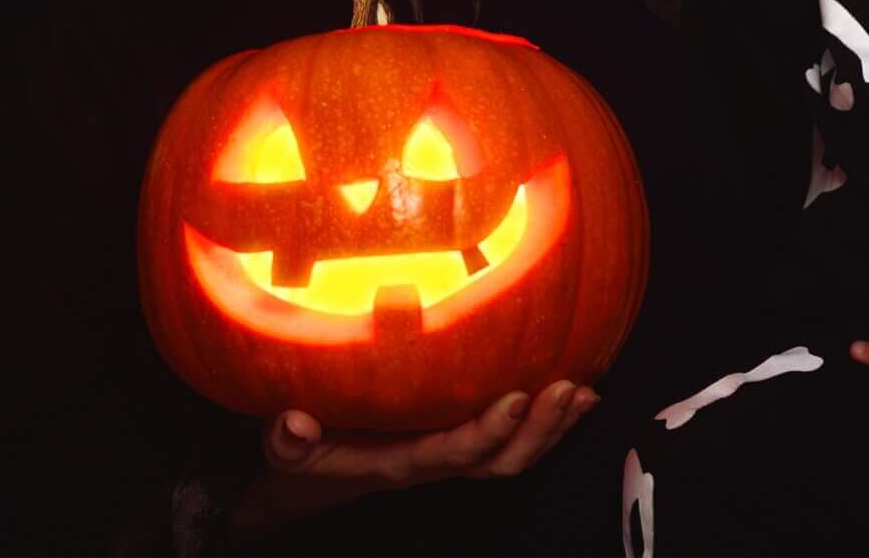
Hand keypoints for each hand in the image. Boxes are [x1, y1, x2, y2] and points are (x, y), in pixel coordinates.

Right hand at [229, 382, 595, 532]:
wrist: (310, 480)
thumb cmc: (301, 457)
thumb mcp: (282, 448)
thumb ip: (288, 437)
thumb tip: (298, 424)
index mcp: (397, 462)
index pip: (451, 453)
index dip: (486, 432)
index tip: (513, 397)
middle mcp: (433, 462)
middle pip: (501, 461)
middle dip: (539, 431)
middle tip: (569, 389)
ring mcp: (449, 454)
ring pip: (514, 455)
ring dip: (553, 428)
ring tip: (586, 393)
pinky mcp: (456, 441)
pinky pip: (510, 440)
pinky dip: (545, 421)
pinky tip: (571, 394)